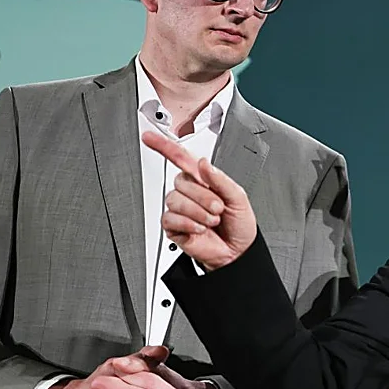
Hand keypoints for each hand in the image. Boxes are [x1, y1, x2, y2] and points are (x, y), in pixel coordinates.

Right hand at [141, 130, 255, 269]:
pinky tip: (200, 229)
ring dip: (198, 212)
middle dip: (203, 197)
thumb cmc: (240, 224)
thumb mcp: (238, 198)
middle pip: (181, 181)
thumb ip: (221, 179)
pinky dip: (189, 224)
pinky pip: (171, 218)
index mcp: (203, 180)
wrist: (238, 252)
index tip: (149, 136)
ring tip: (212, 221)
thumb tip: (203, 163)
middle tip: (218, 209)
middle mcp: (189, 193)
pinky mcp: (174, 226)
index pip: (180, 158)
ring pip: (175, 200)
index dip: (164, 146)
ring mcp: (181, 209)